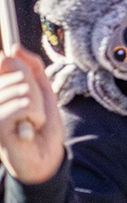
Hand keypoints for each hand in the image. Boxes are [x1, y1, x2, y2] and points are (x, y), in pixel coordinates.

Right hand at [0, 47, 62, 186]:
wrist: (46, 155)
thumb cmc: (41, 124)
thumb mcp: (42, 90)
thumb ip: (31, 67)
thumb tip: (13, 47)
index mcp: (0, 88)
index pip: (4, 61)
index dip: (11, 62)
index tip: (13, 65)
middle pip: (20, 73)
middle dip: (36, 92)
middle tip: (34, 111)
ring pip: (24, 89)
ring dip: (37, 107)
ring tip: (31, 122)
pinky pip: (22, 105)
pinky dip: (35, 116)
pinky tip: (28, 130)